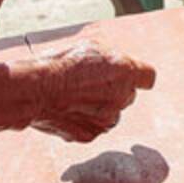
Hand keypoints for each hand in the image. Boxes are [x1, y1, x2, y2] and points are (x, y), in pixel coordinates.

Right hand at [27, 42, 157, 141]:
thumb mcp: (91, 48)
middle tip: (89, 83)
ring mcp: (107, 120)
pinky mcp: (90, 135)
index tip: (131, 77)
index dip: (138, 76)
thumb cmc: (60, 64)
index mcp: (126, 72)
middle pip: (127, 95)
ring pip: (111, 113)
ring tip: (75, 97)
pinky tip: (68, 110)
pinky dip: (84, 121)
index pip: (148, 77)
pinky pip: (93, 127)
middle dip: (114, 90)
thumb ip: (111, 60)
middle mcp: (122, 98)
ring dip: (100, 107)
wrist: (35, 89)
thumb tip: (115, 65)